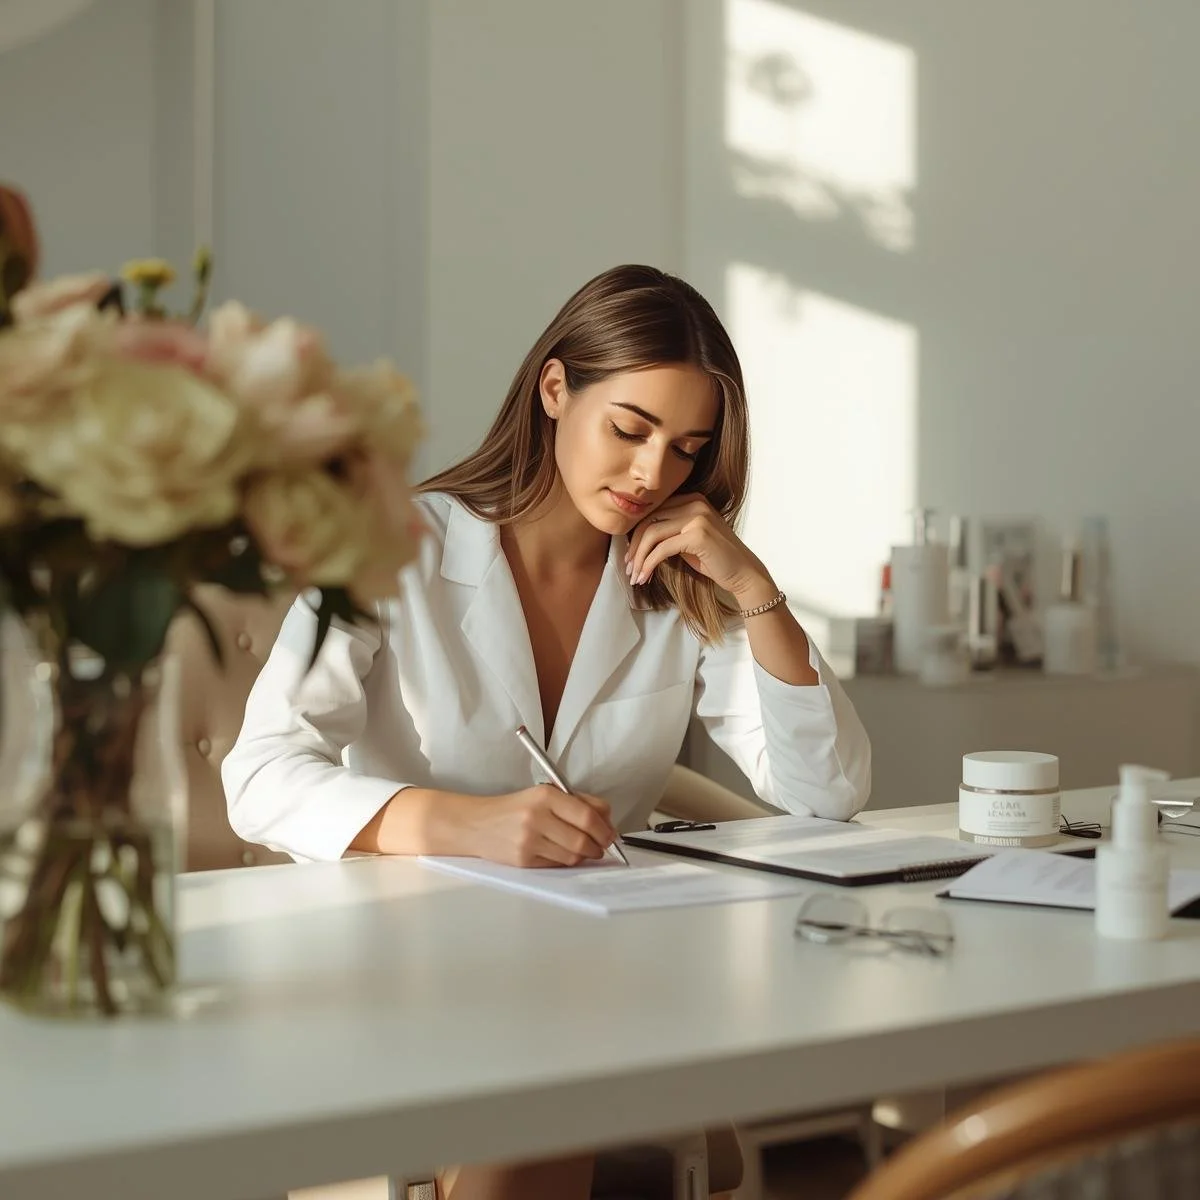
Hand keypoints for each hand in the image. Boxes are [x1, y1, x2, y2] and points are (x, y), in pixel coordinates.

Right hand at [465, 785, 618, 867]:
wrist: (477, 824)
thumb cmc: (515, 808)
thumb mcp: (544, 794)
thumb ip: (577, 802)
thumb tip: (607, 819)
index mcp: (545, 796)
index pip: (587, 815)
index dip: (605, 829)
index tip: (610, 833)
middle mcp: (537, 817)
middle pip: (582, 840)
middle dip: (598, 846)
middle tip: (602, 846)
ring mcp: (529, 841)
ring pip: (572, 856)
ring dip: (584, 856)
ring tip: (584, 850)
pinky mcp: (524, 860)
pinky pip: (557, 865)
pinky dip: (566, 861)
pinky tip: (564, 853)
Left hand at [625, 493, 776, 606]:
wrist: (744, 573)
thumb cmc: (715, 560)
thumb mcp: (688, 539)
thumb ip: (669, 532)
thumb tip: (636, 539)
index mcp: (692, 499)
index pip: (653, 512)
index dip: (636, 534)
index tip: (629, 556)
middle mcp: (694, 502)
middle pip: (649, 521)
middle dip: (634, 547)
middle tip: (628, 568)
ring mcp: (697, 517)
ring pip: (652, 534)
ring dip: (639, 558)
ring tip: (634, 576)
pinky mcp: (698, 535)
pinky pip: (662, 548)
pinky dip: (649, 564)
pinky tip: (644, 577)